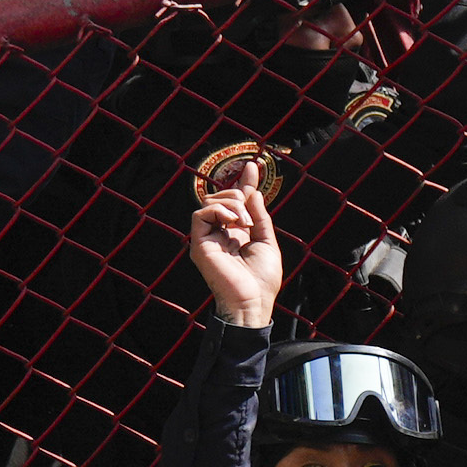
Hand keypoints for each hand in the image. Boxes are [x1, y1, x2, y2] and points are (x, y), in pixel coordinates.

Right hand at [184, 165, 283, 325]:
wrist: (253, 300)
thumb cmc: (261, 279)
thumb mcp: (267, 241)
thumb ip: (260, 216)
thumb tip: (253, 191)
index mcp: (236, 233)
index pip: (236, 202)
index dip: (244, 183)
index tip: (254, 166)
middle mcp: (219, 233)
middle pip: (221, 197)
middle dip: (238, 195)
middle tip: (249, 215)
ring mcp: (207, 237)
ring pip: (210, 202)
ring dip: (231, 204)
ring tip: (244, 223)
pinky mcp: (199, 242)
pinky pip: (201, 213)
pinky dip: (219, 210)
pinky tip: (232, 222)